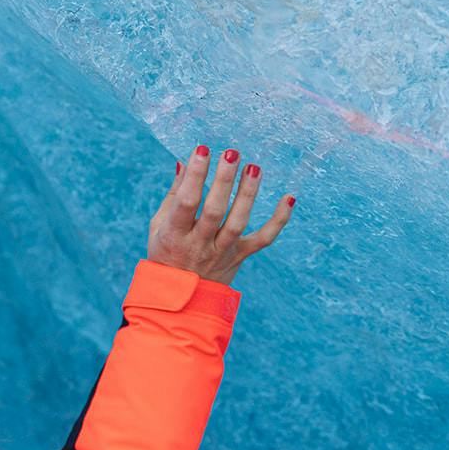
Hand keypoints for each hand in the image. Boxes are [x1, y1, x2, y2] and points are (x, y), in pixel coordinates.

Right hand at [147, 145, 292, 285]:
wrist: (182, 299)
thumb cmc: (167, 253)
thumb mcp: (160, 225)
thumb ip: (174, 194)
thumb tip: (185, 161)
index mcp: (174, 235)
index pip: (186, 203)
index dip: (194, 176)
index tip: (202, 150)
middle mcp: (199, 245)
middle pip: (215, 211)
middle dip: (223, 181)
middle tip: (231, 154)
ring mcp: (222, 252)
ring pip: (238, 223)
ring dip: (248, 194)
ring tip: (254, 167)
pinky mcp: (241, 256)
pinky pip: (263, 239)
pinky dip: (279, 220)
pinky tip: (289, 197)